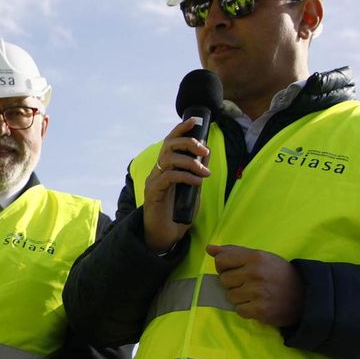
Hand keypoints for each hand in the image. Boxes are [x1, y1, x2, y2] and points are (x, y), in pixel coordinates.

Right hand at [140, 117, 210, 250]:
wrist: (164, 237)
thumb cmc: (177, 214)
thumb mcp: (192, 189)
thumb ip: (196, 172)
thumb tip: (206, 153)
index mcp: (164, 168)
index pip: (169, 142)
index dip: (180, 129)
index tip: (194, 121)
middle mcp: (156, 171)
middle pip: (168, 145)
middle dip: (188, 143)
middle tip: (205, 151)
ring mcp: (153, 181)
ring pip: (169, 159)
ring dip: (190, 162)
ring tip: (204, 173)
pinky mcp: (153, 193)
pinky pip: (169, 177)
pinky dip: (186, 176)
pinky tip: (197, 183)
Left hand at [207, 244, 301, 327]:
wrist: (305, 296)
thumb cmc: (279, 274)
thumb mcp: (260, 257)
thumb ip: (233, 252)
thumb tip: (208, 249)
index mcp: (255, 257)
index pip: (221, 260)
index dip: (224, 267)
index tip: (235, 271)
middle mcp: (255, 273)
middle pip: (224, 280)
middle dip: (233, 283)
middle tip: (248, 284)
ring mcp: (258, 292)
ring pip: (230, 296)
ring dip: (240, 298)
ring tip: (255, 294)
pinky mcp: (260, 310)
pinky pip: (239, 310)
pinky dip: (247, 309)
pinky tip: (258, 304)